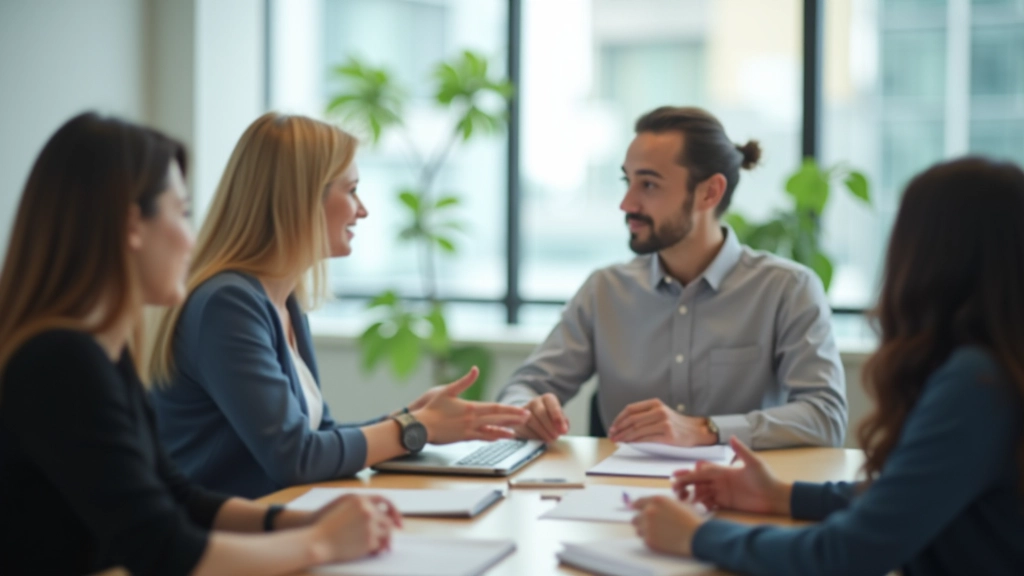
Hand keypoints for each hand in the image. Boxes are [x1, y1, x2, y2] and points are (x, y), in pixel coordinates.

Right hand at [311, 495, 400, 562]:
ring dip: (385, 541)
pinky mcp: (369, 540)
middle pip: (388, 520)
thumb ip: (360, 507)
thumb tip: (378, 515)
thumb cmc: (326, 525)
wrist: (317, 541)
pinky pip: (379, 545)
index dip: (393, 511)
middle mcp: (367, 510)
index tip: (397, 521)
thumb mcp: (343, 507)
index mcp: (360, 499)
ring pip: (387, 533)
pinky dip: (378, 549)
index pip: (385, 500)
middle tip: (390, 539)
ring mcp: (369, 525)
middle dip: (390, 530)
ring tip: (383, 547)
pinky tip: (374, 552)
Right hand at [412, 367, 528, 443]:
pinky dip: (492, 437)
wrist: (422, 427)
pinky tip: (499, 438)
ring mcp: (469, 430)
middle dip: (514, 419)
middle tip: (528, 418)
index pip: (496, 409)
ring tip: (517, 431)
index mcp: (471, 408)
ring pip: (492, 431)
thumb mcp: (448, 390)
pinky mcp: (463, 438)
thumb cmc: (432, 408)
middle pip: (498, 420)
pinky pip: (481, 438)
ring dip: (505, 430)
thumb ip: (464, 380)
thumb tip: (475, 369)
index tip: (523, 411)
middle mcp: (473, 420)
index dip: (511, 410)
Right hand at [512, 393, 568, 441]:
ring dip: (542, 432)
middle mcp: (535, 402)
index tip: (563, 429)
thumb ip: (562, 422)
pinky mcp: (517, 422)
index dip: (557, 416)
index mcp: (547, 399)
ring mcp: (524, 411)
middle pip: (541, 412)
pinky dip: (533, 436)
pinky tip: (540, 440)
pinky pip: (524, 428)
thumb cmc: (549, 420)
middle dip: (550, 426)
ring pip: (531, 420)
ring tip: (550, 440)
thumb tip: (563, 429)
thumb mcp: (558, 419)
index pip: (552, 403)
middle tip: (556, 436)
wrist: (532, 422)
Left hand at [607, 399, 716, 445]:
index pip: (631, 409)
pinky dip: (635, 441)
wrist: (696, 431)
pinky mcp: (668, 435)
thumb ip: (645, 415)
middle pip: (632, 420)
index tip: (612, 427)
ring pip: (637, 430)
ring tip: (617, 441)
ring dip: (624, 437)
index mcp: (655, 403)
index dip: (619, 419)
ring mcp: (664, 422)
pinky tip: (629, 444)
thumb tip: (622, 425)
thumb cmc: (675, 424)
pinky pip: (646, 438)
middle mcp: (659, 411)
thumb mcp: (661, 412)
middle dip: (619, 429)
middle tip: (612, 436)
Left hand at [630, 495, 703, 556]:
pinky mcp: (649, 540)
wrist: (697, 536)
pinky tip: (662, 540)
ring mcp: (647, 526)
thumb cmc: (691, 519)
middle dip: (641, 521)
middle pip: (635, 517)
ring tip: (658, 533)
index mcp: (656, 500)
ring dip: (645, 531)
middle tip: (650, 525)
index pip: (638, 502)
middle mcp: (649, 511)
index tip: (636, 511)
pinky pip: (644, 540)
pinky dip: (651, 540)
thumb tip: (652, 506)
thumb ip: (662, 504)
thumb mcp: (677, 504)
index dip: (637, 507)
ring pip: (638, 530)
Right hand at [673, 437, 791, 514]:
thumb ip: (741, 451)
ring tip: (683, 499)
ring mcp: (723, 492)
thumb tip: (732, 436)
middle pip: (699, 481)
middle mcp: (721, 481)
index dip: (690, 473)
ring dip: (692, 495)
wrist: (776, 498)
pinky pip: (710, 503)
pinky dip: (702, 504)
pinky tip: (697, 506)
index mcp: (725, 471)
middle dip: (686, 484)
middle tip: (674, 489)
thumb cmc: (767, 479)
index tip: (676, 475)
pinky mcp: (727, 504)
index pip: (703, 471)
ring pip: (702, 493)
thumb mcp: (754, 463)